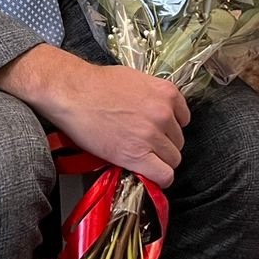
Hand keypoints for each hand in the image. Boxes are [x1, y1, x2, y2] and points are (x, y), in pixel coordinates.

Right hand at [0, 45, 189, 186]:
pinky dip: (159, 178)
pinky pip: (163, 175)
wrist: (74, 92)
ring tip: (140, 157)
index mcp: (167, 93)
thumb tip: (157, 110)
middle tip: (144, 144)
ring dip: (159, 161)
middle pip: (178, 141)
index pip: (184, 119)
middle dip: (163, 145)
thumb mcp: (136, 80)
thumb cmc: (97, 84)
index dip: (169, 128)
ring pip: (172, 159)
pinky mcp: (137, 155)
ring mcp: (152, 135)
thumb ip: (153, 96)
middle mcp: (164, 114)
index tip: (159, 132)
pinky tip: (148, 173)